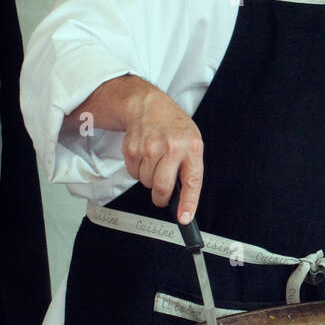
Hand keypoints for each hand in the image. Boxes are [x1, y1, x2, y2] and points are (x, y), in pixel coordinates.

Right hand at [121, 86, 204, 222]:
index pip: (192, 181)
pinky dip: (139, 170)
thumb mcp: (192, 141)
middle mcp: (171, 148)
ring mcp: (150, 148)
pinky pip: (134, 174)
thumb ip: (190, 166)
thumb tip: (185, 196)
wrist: (148, 105)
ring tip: (156, 161)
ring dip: (150, 179)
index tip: (185, 218)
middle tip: (163, 196)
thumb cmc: (173, 126)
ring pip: (147, 182)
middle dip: (162, 197)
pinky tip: (145, 155)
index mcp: (191, 147)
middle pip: (162, 187)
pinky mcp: (132, 150)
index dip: (188, 203)